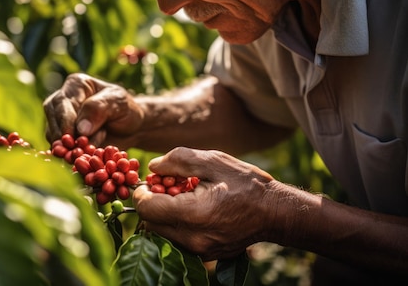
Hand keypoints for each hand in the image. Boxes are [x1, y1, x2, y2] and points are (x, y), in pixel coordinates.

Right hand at [43, 73, 143, 146]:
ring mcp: (60, 118)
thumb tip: (80, 129)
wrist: (131, 128)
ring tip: (89, 151)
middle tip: (77, 152)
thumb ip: (98, 110)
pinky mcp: (62, 136)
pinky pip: (58, 147)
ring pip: (53, 134)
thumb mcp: (118, 103)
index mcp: (76, 84)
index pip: (63, 103)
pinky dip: (70, 154)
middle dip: (65, 137)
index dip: (66, 123)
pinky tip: (85, 156)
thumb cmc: (126, 110)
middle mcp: (63, 99)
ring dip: (68, 148)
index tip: (73, 140)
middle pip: (53, 118)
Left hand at [133, 147, 275, 260]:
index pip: (146, 208)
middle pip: (149, 223)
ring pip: (161, 233)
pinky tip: (192, 211)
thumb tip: (153, 167)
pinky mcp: (204, 256)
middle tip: (167, 187)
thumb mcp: (213, 161)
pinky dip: (176, 225)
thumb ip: (178, 160)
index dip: (142, 191)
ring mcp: (198, 251)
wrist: (275, 212)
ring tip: (182, 198)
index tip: (152, 180)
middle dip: (151, 203)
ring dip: (163, 215)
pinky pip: (177, 240)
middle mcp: (192, 238)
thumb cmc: (246, 183)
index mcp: (192, 213)